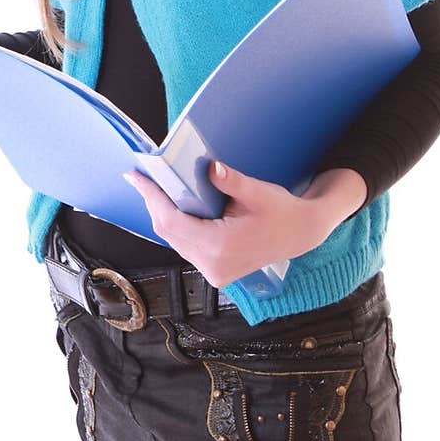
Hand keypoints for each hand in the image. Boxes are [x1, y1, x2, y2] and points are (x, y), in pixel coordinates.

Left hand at [122, 159, 328, 288]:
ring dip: (164, 214)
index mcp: (221, 247)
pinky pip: (185, 246)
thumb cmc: (283, 212)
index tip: (138, 179)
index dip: (152, 198)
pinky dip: (177, 226)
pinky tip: (173, 207)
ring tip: (154, 190)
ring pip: (174, 240)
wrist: (302, 234)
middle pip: (168, 231)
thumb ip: (233, 182)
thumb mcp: (260, 193)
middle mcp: (213, 264)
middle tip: (141, 179)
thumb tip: (211, 168)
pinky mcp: (215, 271)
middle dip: (154, 203)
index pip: (171, 222)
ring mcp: (214, 271)